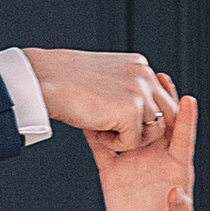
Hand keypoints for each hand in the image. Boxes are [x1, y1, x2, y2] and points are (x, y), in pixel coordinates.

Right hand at [20, 46, 169, 152]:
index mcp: (139, 66)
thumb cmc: (63, 81)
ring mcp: (140, 92)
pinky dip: (114, 144)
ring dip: (128, 138)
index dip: (146, 117)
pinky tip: (94, 130)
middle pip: (167, 115)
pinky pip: (133, 143)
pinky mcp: (131, 110)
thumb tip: (135, 110)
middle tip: (117, 132)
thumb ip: (124, 88)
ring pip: (153, 132)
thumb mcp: (103, 78)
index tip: (124, 124)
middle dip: (146, 130)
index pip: (161, 98)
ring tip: (101, 128)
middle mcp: (144, 76)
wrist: (42, 79)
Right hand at [88, 83, 196, 210]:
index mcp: (176, 167)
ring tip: (123, 84)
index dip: (187, 118)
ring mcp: (133, 162)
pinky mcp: (113, 171)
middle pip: (158, 123)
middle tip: (156, 75)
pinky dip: (95, 133)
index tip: (188, 98)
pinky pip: (102, 148)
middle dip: (159, 99)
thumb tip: (179, 194)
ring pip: (130, 128)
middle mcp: (155, 158)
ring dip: (127, 108)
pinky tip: (88, 116)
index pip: (183, 138)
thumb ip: (181, 209)